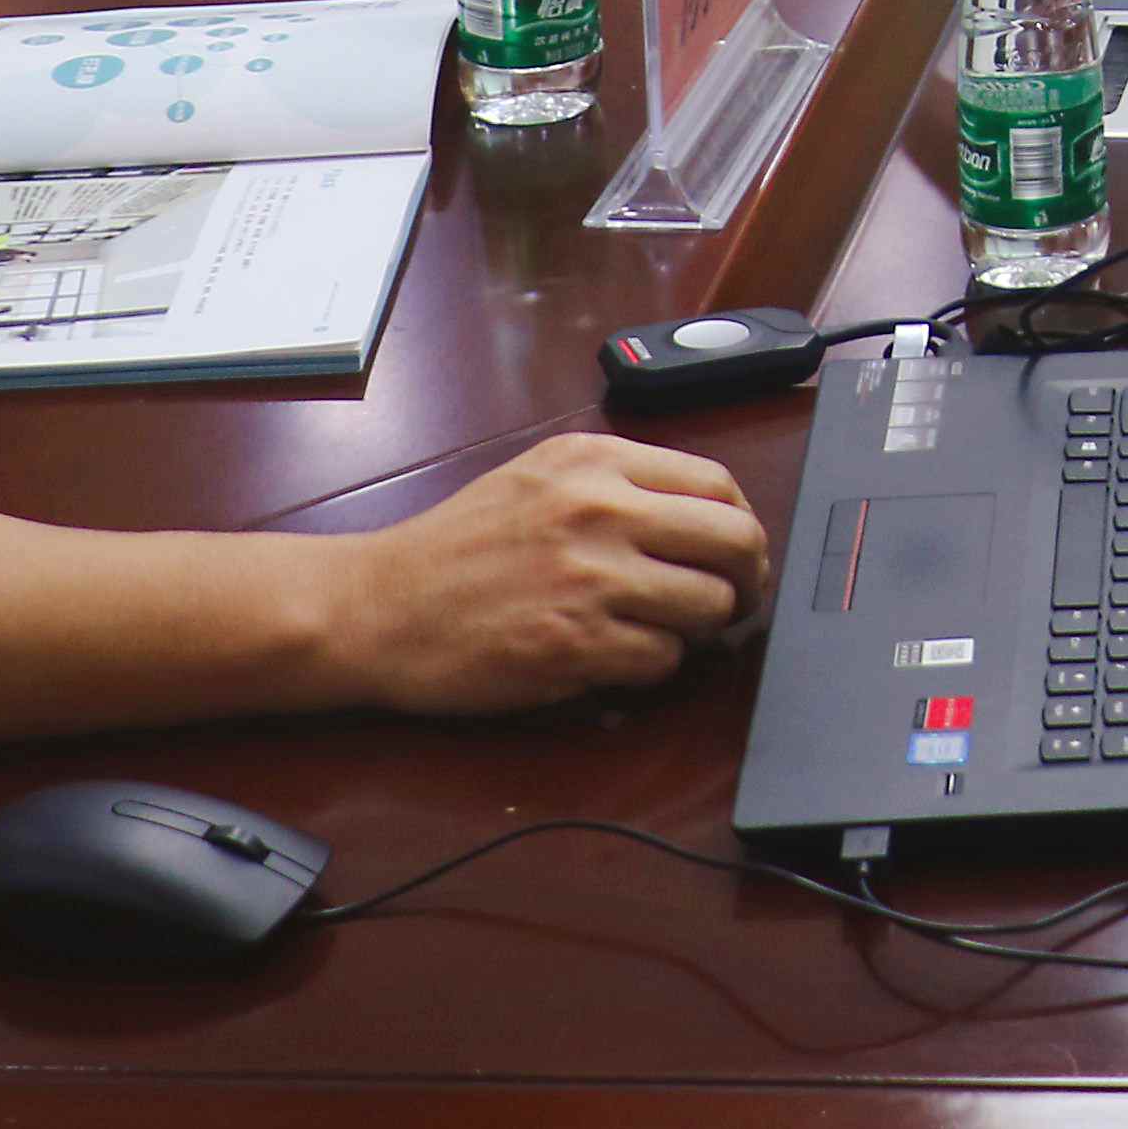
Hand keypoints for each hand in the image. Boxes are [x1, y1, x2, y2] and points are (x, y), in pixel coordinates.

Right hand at [325, 433, 772, 713]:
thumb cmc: (458, 546)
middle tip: (732, 602)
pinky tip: (612, 657)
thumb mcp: (539, 477)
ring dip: (696, 629)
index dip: (740, 527)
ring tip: (657, 630)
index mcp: (595, 460)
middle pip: (735, 542)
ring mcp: (591, 578)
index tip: (735, 554)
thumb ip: (618, 482)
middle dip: (746, 580)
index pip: (718, 485)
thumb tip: (704, 516)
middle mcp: (601, 509)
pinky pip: (663, 660)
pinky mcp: (576, 644)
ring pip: (709, 607)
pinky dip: (650, 667)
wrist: (381, 607)